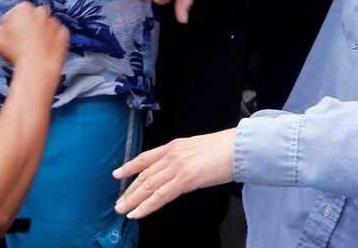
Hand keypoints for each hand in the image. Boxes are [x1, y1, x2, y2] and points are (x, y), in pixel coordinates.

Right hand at [0, 1, 67, 70]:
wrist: (37, 68)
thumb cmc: (16, 52)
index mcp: (23, 8)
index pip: (14, 13)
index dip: (10, 25)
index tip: (9, 35)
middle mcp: (41, 12)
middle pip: (32, 18)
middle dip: (27, 26)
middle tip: (21, 42)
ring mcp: (55, 23)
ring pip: (45, 26)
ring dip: (41, 34)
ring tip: (33, 50)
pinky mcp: (64, 35)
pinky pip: (57, 36)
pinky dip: (52, 42)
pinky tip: (44, 52)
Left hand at [112, 129, 236, 219]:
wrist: (240, 146)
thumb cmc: (225, 148)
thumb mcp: (197, 149)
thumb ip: (185, 158)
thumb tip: (179, 170)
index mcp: (174, 146)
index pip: (146, 158)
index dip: (130, 166)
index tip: (118, 174)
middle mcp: (171, 154)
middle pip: (144, 175)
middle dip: (129, 190)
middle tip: (118, 202)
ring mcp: (177, 166)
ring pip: (149, 186)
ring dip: (134, 200)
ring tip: (123, 210)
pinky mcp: (185, 178)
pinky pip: (161, 195)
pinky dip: (147, 205)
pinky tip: (138, 212)